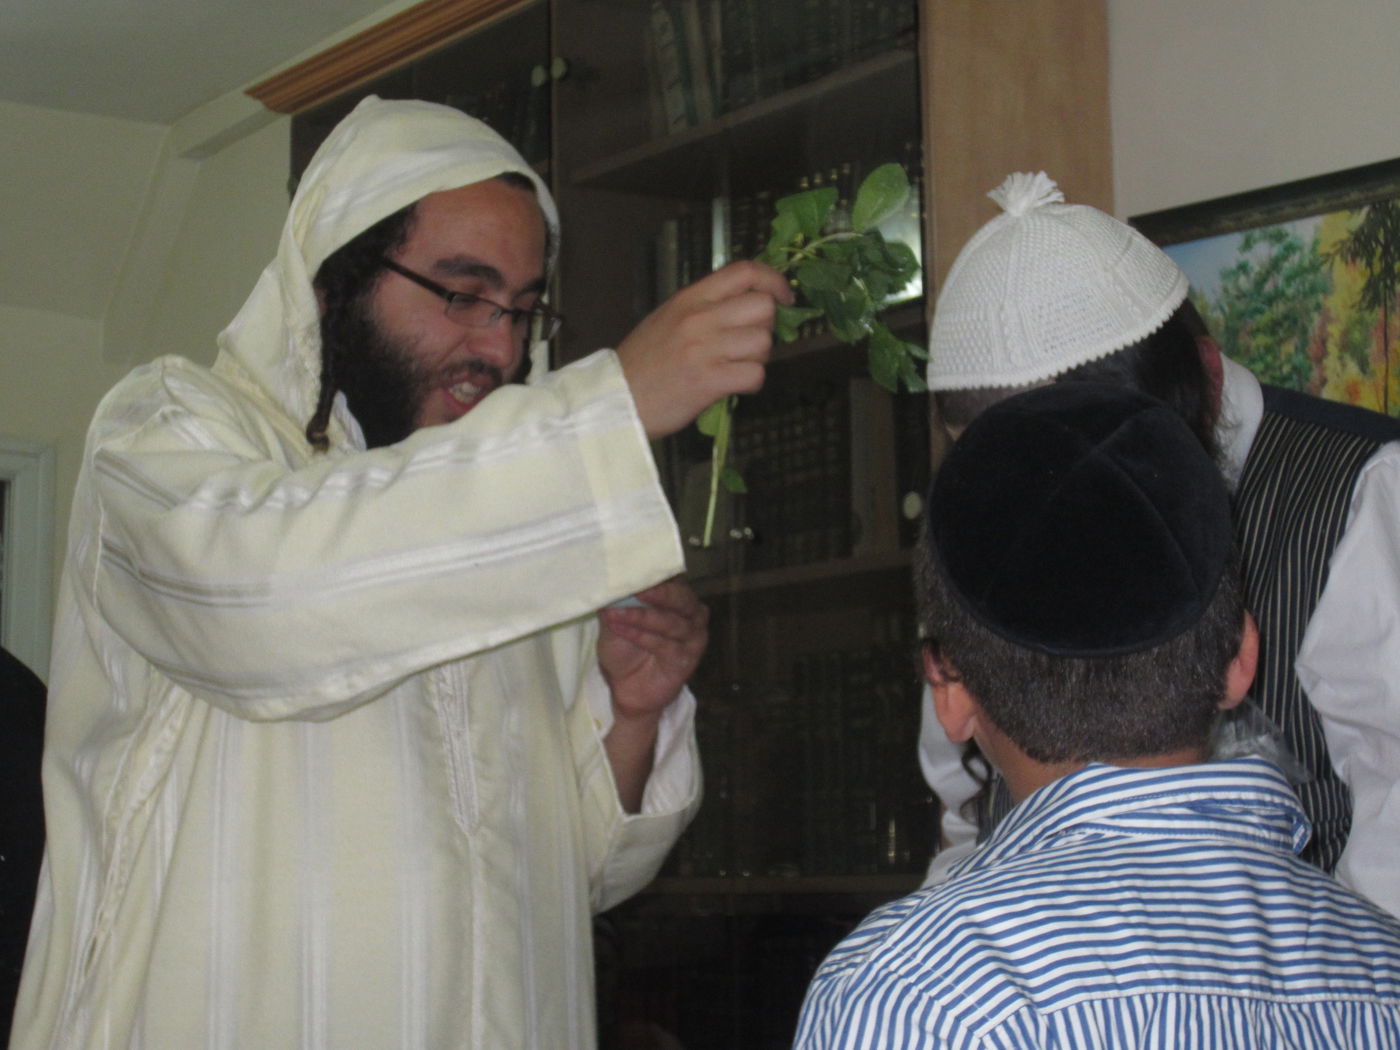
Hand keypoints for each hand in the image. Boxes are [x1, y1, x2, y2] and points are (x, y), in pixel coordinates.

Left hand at [597, 576, 708, 720]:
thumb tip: (609, 578)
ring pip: (671, 622)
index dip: (656, 572)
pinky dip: (641, 636)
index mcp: (677, 597)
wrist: (627, 688)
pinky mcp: (687, 658)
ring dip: (641, 617)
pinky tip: (623, 630)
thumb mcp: (614, 620)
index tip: (634, 567)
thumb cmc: (625, 649)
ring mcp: (693, 637)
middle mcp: (691, 613)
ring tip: (615, 614)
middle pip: (681, 597)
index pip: (673, 578)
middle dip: (658, 592)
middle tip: (636, 589)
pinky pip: (665, 644)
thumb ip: (617, 600)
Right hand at [615, 260, 793, 439]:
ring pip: (763, 342)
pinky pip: (755, 374)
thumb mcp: (668, 319)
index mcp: (690, 298)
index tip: (784, 297)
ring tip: (737, 366)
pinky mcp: (709, 381)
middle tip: (749, 342)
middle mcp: (699, 318)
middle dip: (766, 327)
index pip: (744, 272)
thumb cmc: (643, 362)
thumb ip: (704, 307)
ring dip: (758, 357)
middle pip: (763, 307)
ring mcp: (705, 349)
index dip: (774, 281)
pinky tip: (733, 385)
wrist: (616, 399)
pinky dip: (751, 382)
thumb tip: (746, 305)